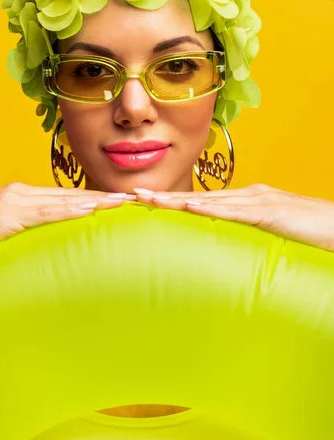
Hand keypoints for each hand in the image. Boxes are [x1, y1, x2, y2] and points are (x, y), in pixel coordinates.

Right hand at [0, 183, 133, 265]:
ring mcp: (16, 201)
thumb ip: (25, 229)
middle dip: (103, 196)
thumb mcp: (2, 230)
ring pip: (64, 200)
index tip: (117, 200)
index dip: (93, 198)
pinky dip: (69, 210)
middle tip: (132, 197)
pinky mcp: (8, 214)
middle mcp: (23, 193)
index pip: (65, 197)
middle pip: (71, 195)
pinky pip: (45, 213)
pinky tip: (89, 210)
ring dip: (96, 201)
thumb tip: (48, 240)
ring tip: (122, 201)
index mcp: (23, 196)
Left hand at [133, 184, 333, 251]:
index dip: (173, 201)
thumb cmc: (308, 233)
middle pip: (198, 196)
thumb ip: (247, 236)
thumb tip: (224, 245)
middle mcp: (248, 196)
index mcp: (246, 201)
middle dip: (165, 196)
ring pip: (209, 201)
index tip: (147, 202)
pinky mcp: (271, 213)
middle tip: (133, 195)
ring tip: (148, 200)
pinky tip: (190, 209)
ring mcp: (259, 201)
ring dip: (177, 200)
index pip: (202, 201)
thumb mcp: (270, 234)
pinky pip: (236, 212)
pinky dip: (212, 210)